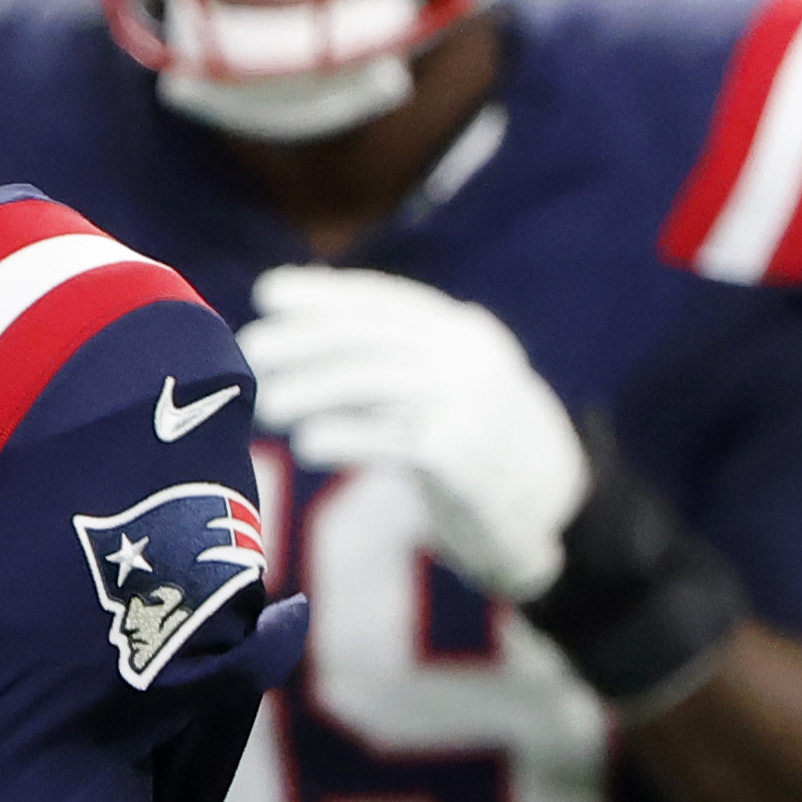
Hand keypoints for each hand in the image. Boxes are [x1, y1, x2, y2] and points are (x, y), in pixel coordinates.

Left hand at [242, 263, 591, 602]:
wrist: (550, 508)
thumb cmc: (478, 445)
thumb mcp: (445, 389)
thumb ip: (388, 364)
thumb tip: (297, 344)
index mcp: (464, 331)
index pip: (384, 301)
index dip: (325, 294)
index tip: (269, 293)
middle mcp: (469, 357)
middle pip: (372, 339)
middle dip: (306, 341)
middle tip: (251, 350)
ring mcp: (469, 403)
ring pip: (375, 383)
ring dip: (313, 390)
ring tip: (267, 406)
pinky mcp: (461, 456)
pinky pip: (390, 440)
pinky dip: (344, 437)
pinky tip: (307, 443)